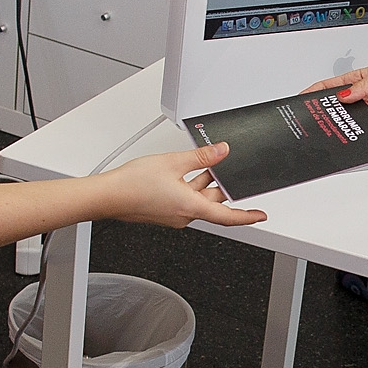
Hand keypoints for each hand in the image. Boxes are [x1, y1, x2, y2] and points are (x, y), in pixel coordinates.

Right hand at [100, 143, 266, 228]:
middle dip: (221, 186)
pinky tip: (186, 170)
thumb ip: (201, 156)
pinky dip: (190, 186)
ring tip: (207, 164)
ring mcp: (173, 215)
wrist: (107, 195)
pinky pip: (185, 199)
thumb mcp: (173, 162)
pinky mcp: (164, 211)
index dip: (247, 217)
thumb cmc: (133, 184)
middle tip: (228, 171)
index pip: (227, 216)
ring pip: (198, 199)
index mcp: (191, 207)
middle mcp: (184, 215)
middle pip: (212, 202)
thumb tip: (221, 151)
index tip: (260, 215)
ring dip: (204, 183)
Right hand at [302, 54, 367, 128]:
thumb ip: (363, 87)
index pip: (330, 88)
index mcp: (358, 81)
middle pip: (341, 110)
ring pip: (359, 124)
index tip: (303, 100)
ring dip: (365, 124)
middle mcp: (363, 98)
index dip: (315, 94)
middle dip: (335, 115)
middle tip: (330, 120)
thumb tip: (344, 96)